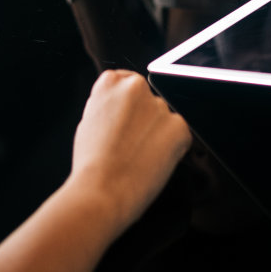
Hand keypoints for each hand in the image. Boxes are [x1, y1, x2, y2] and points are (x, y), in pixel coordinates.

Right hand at [65, 70, 191, 232]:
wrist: (102, 189)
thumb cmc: (91, 163)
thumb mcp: (90, 120)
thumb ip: (109, 106)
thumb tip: (124, 110)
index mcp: (111, 82)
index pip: (125, 82)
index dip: (125, 107)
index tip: (123, 122)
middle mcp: (137, 86)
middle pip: (146, 100)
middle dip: (143, 119)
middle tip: (130, 145)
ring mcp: (160, 105)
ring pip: (163, 118)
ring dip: (157, 134)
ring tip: (139, 157)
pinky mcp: (179, 126)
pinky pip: (180, 135)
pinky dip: (173, 149)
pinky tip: (153, 162)